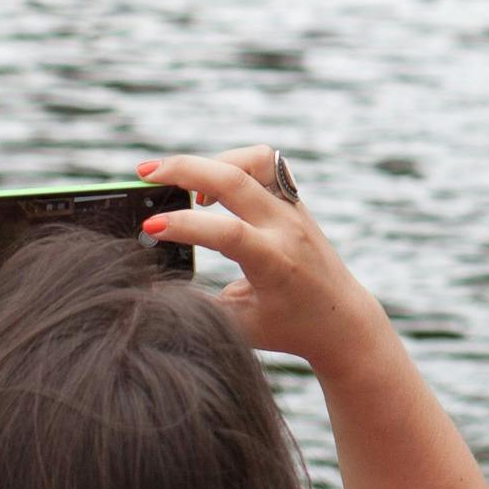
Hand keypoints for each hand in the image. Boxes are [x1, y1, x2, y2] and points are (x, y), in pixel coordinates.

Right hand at [137, 149, 382, 366]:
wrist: (344, 321)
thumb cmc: (290, 329)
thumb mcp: (239, 326)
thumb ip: (198, 305)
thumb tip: (151, 290)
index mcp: (275, 262)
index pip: (227, 232)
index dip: (185, 226)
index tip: (148, 228)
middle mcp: (286, 228)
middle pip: (235, 178)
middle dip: (184, 169)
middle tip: (144, 174)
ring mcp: (293, 209)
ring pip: (255, 159)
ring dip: (212, 160)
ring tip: (183, 185)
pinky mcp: (293, 200)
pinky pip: (265, 164)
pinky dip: (232, 165)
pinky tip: (211, 191)